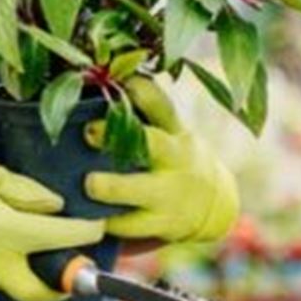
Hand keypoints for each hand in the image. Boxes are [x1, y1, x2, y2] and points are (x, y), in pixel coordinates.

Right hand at [0, 141, 103, 300]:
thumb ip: (22, 192)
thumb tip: (53, 206)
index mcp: (1, 228)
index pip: (57, 238)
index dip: (83, 235)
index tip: (95, 229)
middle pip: (37, 291)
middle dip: (61, 287)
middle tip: (73, 270)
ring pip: (10, 281)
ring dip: (26, 269)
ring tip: (31, 246)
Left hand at [85, 78, 239, 244]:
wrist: (212, 206)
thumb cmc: (173, 158)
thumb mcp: (170, 132)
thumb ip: (144, 111)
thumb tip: (102, 76)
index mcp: (174, 132)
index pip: (162, 106)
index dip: (143, 92)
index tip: (123, 81)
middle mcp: (174, 160)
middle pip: (153, 145)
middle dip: (122, 138)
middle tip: (90, 132)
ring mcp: (169, 193)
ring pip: (141, 191)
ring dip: (114, 187)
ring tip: (89, 184)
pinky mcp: (162, 223)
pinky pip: (133, 225)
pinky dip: (111, 222)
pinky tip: (88, 218)